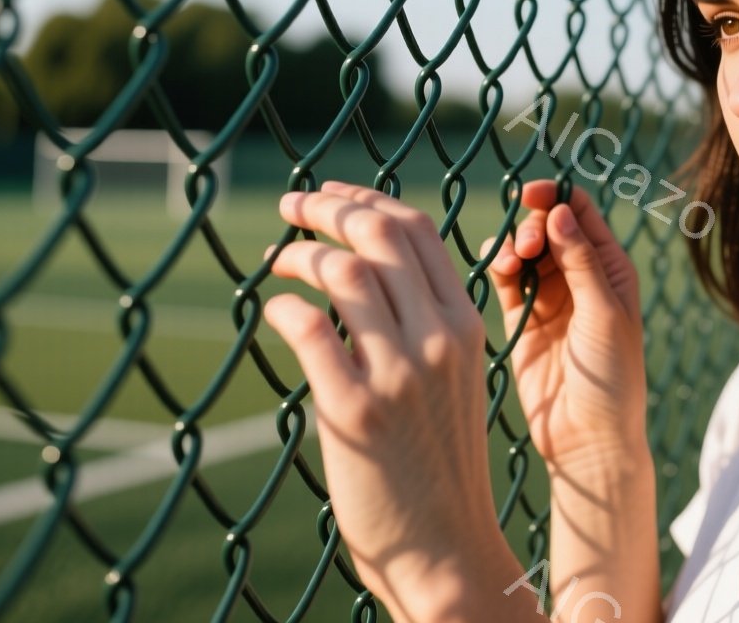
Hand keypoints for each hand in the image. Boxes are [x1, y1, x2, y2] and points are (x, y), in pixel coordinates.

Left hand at [264, 180, 502, 619]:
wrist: (446, 546)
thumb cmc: (437, 462)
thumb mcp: (448, 379)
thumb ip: (420, 325)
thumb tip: (361, 271)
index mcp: (465, 324)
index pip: (416, 230)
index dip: (365, 198)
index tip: (328, 192)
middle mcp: (439, 339)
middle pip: (379, 236)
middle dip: (325, 207)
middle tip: (289, 207)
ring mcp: (400, 374)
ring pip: (346, 273)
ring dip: (300, 253)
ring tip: (276, 260)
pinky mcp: (356, 410)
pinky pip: (311, 330)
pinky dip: (284, 307)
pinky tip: (273, 311)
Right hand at [480, 180, 647, 472]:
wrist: (587, 438)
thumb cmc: (612, 378)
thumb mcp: (604, 314)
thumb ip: (580, 262)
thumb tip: (558, 211)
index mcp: (610, 268)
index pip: (579, 213)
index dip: (555, 196)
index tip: (529, 194)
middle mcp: (578, 276)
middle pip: (546, 226)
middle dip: (530, 223)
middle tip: (525, 245)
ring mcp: (547, 297)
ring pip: (521, 250)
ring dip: (512, 245)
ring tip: (511, 262)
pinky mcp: (520, 319)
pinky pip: (505, 279)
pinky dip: (498, 267)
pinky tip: (499, 271)